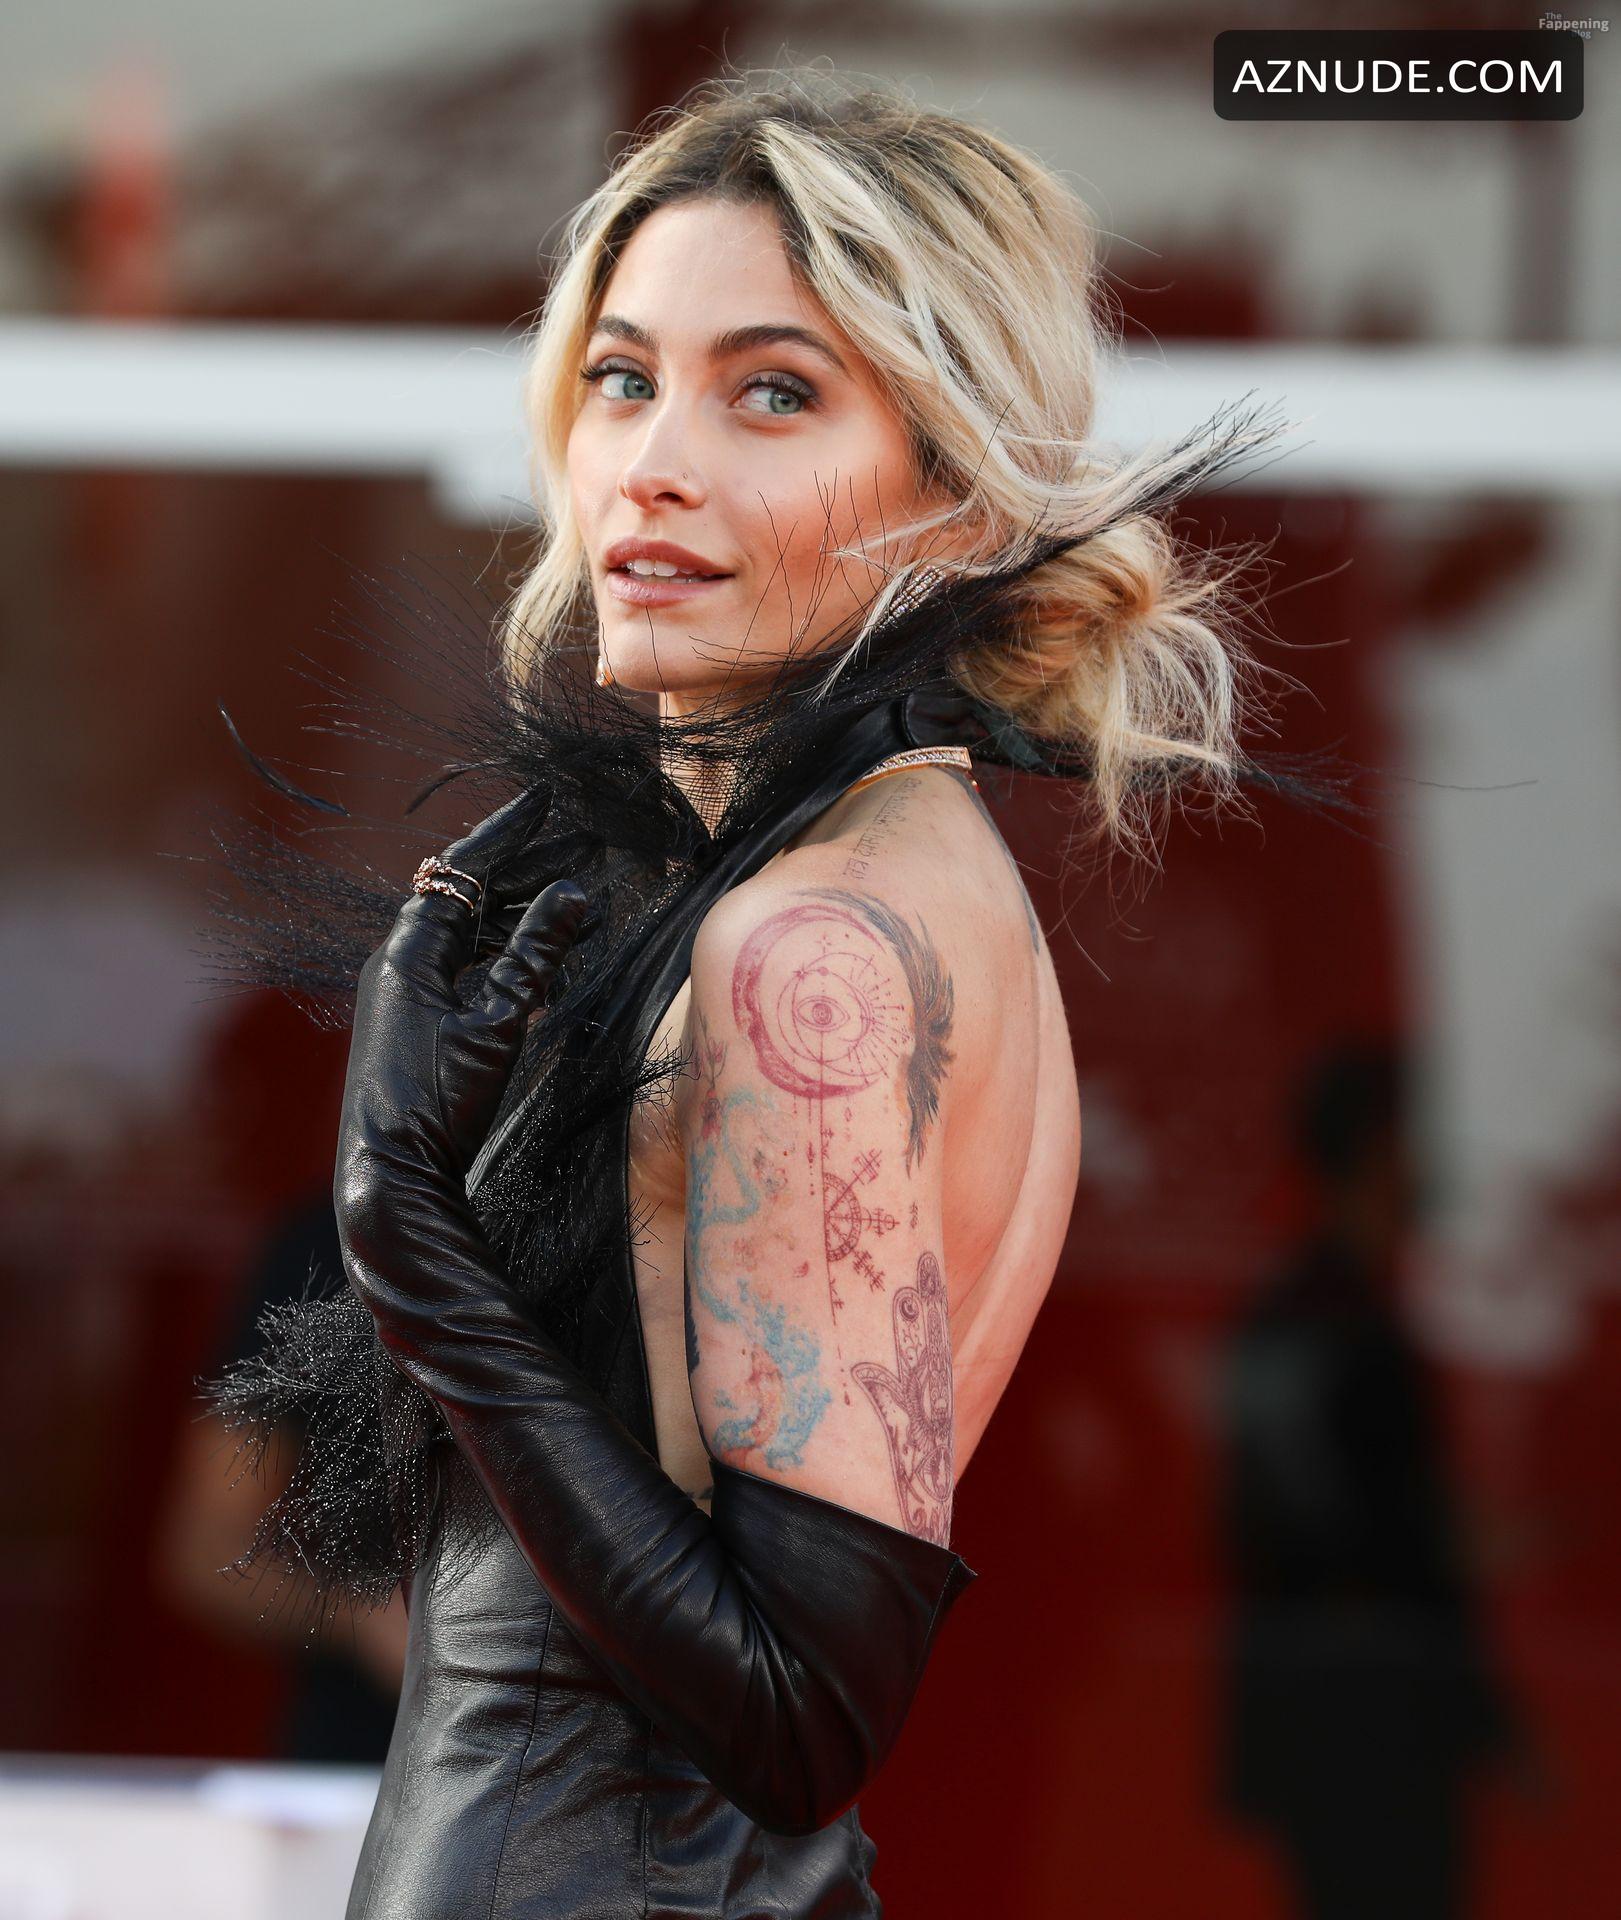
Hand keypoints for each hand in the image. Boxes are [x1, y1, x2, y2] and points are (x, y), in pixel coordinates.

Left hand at [337, 792, 591, 1235]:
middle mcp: (400, 965)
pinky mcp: (417, 1025)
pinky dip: (508, 953)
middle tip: (581, 846)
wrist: (391, 1173)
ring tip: (578, 900)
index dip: (506, 832)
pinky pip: (467, 968)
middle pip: (469, 897)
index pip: (461, 870)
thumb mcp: (497, 1021)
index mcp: (408, 952)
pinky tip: (546, 959)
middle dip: (525, 869)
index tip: (544, 800)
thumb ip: (536, 954)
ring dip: (521, 914)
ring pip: (471, 933)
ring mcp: (406, 995)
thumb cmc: (436, 1100)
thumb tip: (575, 892)